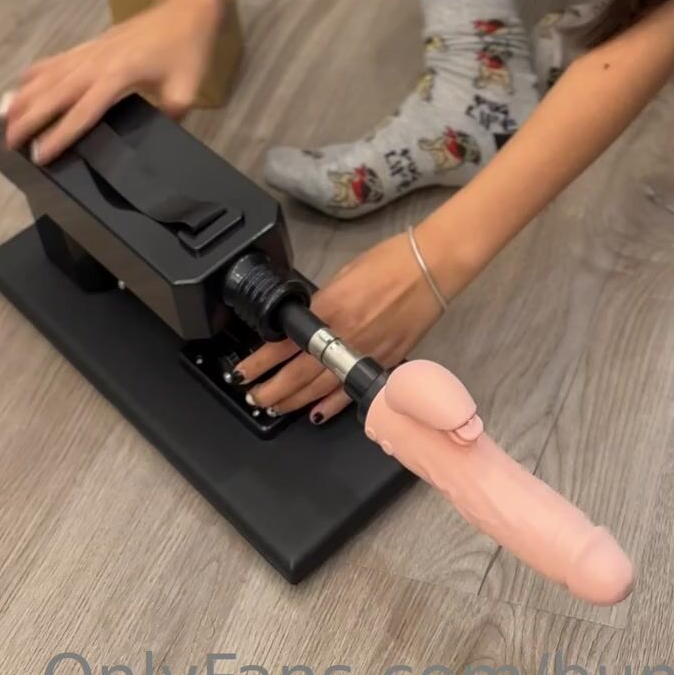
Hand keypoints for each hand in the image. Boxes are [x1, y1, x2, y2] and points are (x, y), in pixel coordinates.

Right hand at [0, 0, 221, 163]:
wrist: (187, 9)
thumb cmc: (187, 49)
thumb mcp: (185, 90)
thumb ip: (167, 118)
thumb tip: (154, 139)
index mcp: (120, 75)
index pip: (83, 112)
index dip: (60, 135)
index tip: (41, 155)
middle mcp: (97, 62)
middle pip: (55, 93)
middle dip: (30, 119)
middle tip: (11, 142)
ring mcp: (91, 50)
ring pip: (49, 76)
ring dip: (25, 97)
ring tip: (5, 119)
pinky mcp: (90, 44)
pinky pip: (56, 60)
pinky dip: (35, 74)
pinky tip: (20, 86)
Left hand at [236, 231, 444, 424]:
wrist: (431, 267)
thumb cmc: (391, 261)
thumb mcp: (344, 275)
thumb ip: (324, 302)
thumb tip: (308, 319)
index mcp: (329, 308)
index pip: (284, 342)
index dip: (260, 361)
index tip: (243, 372)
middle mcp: (344, 336)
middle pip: (298, 373)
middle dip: (272, 389)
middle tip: (254, 397)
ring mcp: (365, 353)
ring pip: (321, 388)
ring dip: (294, 400)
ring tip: (274, 406)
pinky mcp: (385, 361)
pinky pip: (353, 390)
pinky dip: (333, 405)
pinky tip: (317, 414)